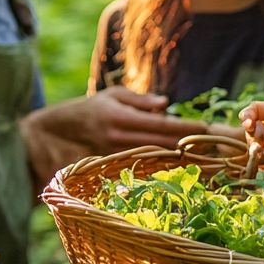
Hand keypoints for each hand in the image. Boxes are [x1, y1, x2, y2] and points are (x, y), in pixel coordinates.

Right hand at [33, 86, 209, 153]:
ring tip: (204, 156)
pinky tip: (178, 167)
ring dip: (180, 158)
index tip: (204, 127)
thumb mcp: (108, 96)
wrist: (48, 137)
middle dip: (189, 145)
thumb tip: (165, 104)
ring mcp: (115, 155)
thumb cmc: (81, 111)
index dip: (184, 127)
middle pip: (163, 144)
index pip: (161, 124)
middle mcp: (119, 138)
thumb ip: (137, 100)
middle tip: (215, 145)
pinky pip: (141, 166)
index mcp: (120, 117)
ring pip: (155, 158)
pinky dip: (161, 166)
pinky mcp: (111, 167)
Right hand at [239, 79, 263, 174]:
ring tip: (263, 152)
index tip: (247, 121)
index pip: (254, 110)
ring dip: (254, 149)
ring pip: (254, 146)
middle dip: (251, 133)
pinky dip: (260, 164)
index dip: (247, 115)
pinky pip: (263, 163)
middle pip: (251, 129)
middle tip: (261, 137)